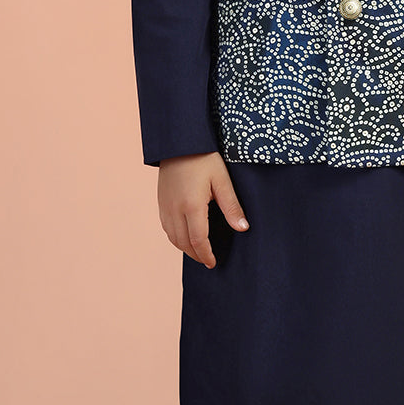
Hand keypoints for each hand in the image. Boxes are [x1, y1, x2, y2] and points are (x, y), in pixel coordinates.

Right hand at [156, 152, 248, 267]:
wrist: (179, 141)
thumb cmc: (204, 157)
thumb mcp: (222, 180)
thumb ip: (232, 206)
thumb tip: (243, 228)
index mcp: (191, 205)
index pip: (198, 240)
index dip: (206, 255)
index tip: (213, 263)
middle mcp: (175, 209)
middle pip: (183, 243)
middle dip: (196, 255)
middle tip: (208, 261)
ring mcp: (165, 206)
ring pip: (172, 237)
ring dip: (185, 248)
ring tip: (199, 252)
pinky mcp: (160, 201)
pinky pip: (166, 227)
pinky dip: (175, 237)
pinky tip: (185, 236)